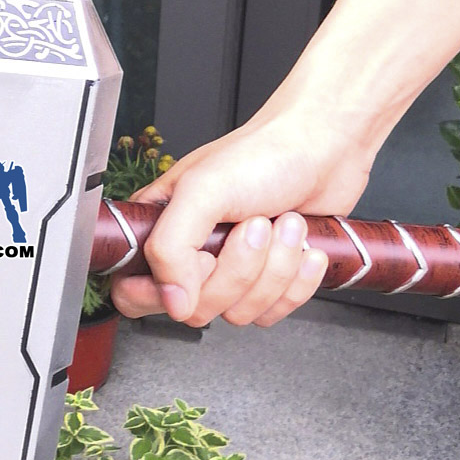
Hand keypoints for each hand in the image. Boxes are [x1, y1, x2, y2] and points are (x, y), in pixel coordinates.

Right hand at [110, 110, 376, 327]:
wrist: (324, 147)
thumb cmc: (263, 154)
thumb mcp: (202, 190)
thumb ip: (170, 246)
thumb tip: (172, 302)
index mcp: (161, 228)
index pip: (135, 291)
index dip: (168, 290)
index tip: (200, 259)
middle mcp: (192, 253)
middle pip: (197, 309)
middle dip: (239, 269)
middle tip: (254, 225)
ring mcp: (232, 269)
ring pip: (240, 313)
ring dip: (275, 269)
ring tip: (281, 224)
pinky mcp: (269, 281)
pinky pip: (275, 312)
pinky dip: (298, 280)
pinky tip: (302, 245)